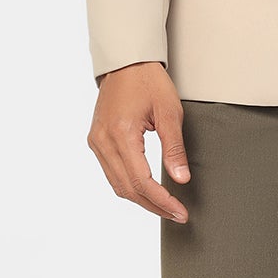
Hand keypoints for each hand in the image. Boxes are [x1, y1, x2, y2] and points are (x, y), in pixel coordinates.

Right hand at [88, 62, 191, 223]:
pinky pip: (112, 173)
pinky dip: (130, 186)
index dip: (162, 200)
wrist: (126, 63)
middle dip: (154, 205)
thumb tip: (181, 179)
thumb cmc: (148, 82)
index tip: (180, 211)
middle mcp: (103, 141)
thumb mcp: (169, 112)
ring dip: (141, 199)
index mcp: (121, 133)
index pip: (141, 181)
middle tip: (177, 214)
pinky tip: (147, 191)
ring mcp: (96, 142)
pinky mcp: (96, 141)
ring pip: (117, 185)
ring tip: (165, 206)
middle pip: (127, 188)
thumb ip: (174, 148)